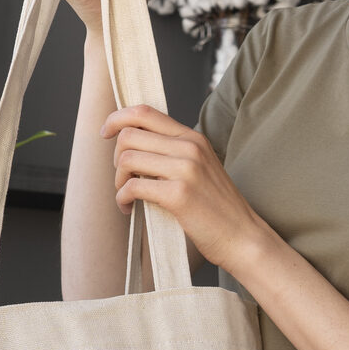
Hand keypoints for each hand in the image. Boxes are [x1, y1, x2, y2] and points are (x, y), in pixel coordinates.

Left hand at [101, 104, 269, 271]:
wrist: (242, 237)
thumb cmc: (217, 208)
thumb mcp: (200, 168)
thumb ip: (174, 152)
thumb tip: (132, 145)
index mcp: (193, 138)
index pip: (145, 112)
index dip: (118, 118)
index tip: (106, 132)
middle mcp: (189, 147)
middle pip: (129, 134)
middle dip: (116, 158)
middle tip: (123, 179)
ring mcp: (185, 169)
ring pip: (127, 158)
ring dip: (118, 180)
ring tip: (127, 197)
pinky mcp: (178, 194)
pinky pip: (132, 186)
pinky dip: (122, 198)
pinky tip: (129, 209)